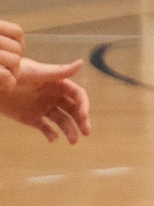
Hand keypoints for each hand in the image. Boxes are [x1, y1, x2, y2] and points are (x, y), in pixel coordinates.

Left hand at [0, 21, 87, 143]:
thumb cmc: (14, 73)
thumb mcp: (37, 72)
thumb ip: (59, 71)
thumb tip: (81, 63)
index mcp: (58, 84)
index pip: (78, 95)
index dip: (83, 105)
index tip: (83, 116)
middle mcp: (54, 97)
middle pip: (73, 109)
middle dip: (82, 120)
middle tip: (87, 132)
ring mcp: (43, 108)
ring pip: (62, 120)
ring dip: (69, 130)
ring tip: (73, 142)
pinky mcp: (32, 118)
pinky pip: (45, 128)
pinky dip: (50, 134)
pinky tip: (52, 138)